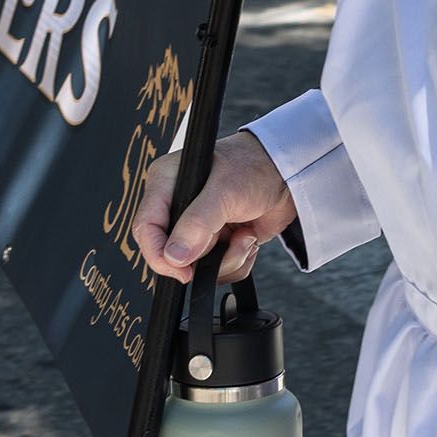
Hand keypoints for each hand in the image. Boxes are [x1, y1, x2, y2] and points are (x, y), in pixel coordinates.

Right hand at [128, 131, 298, 284]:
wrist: (290, 175)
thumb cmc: (255, 166)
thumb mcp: (225, 191)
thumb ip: (198, 223)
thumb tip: (174, 256)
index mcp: (166, 184)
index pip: (146, 228)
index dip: (159, 255)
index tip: (183, 271)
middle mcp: (178, 207)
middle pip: (172, 255)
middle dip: (206, 255)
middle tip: (227, 237)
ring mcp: (197, 228)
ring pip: (198, 268)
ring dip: (228, 258)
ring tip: (244, 233)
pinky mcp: (217, 243)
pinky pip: (219, 270)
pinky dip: (239, 260)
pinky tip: (249, 237)